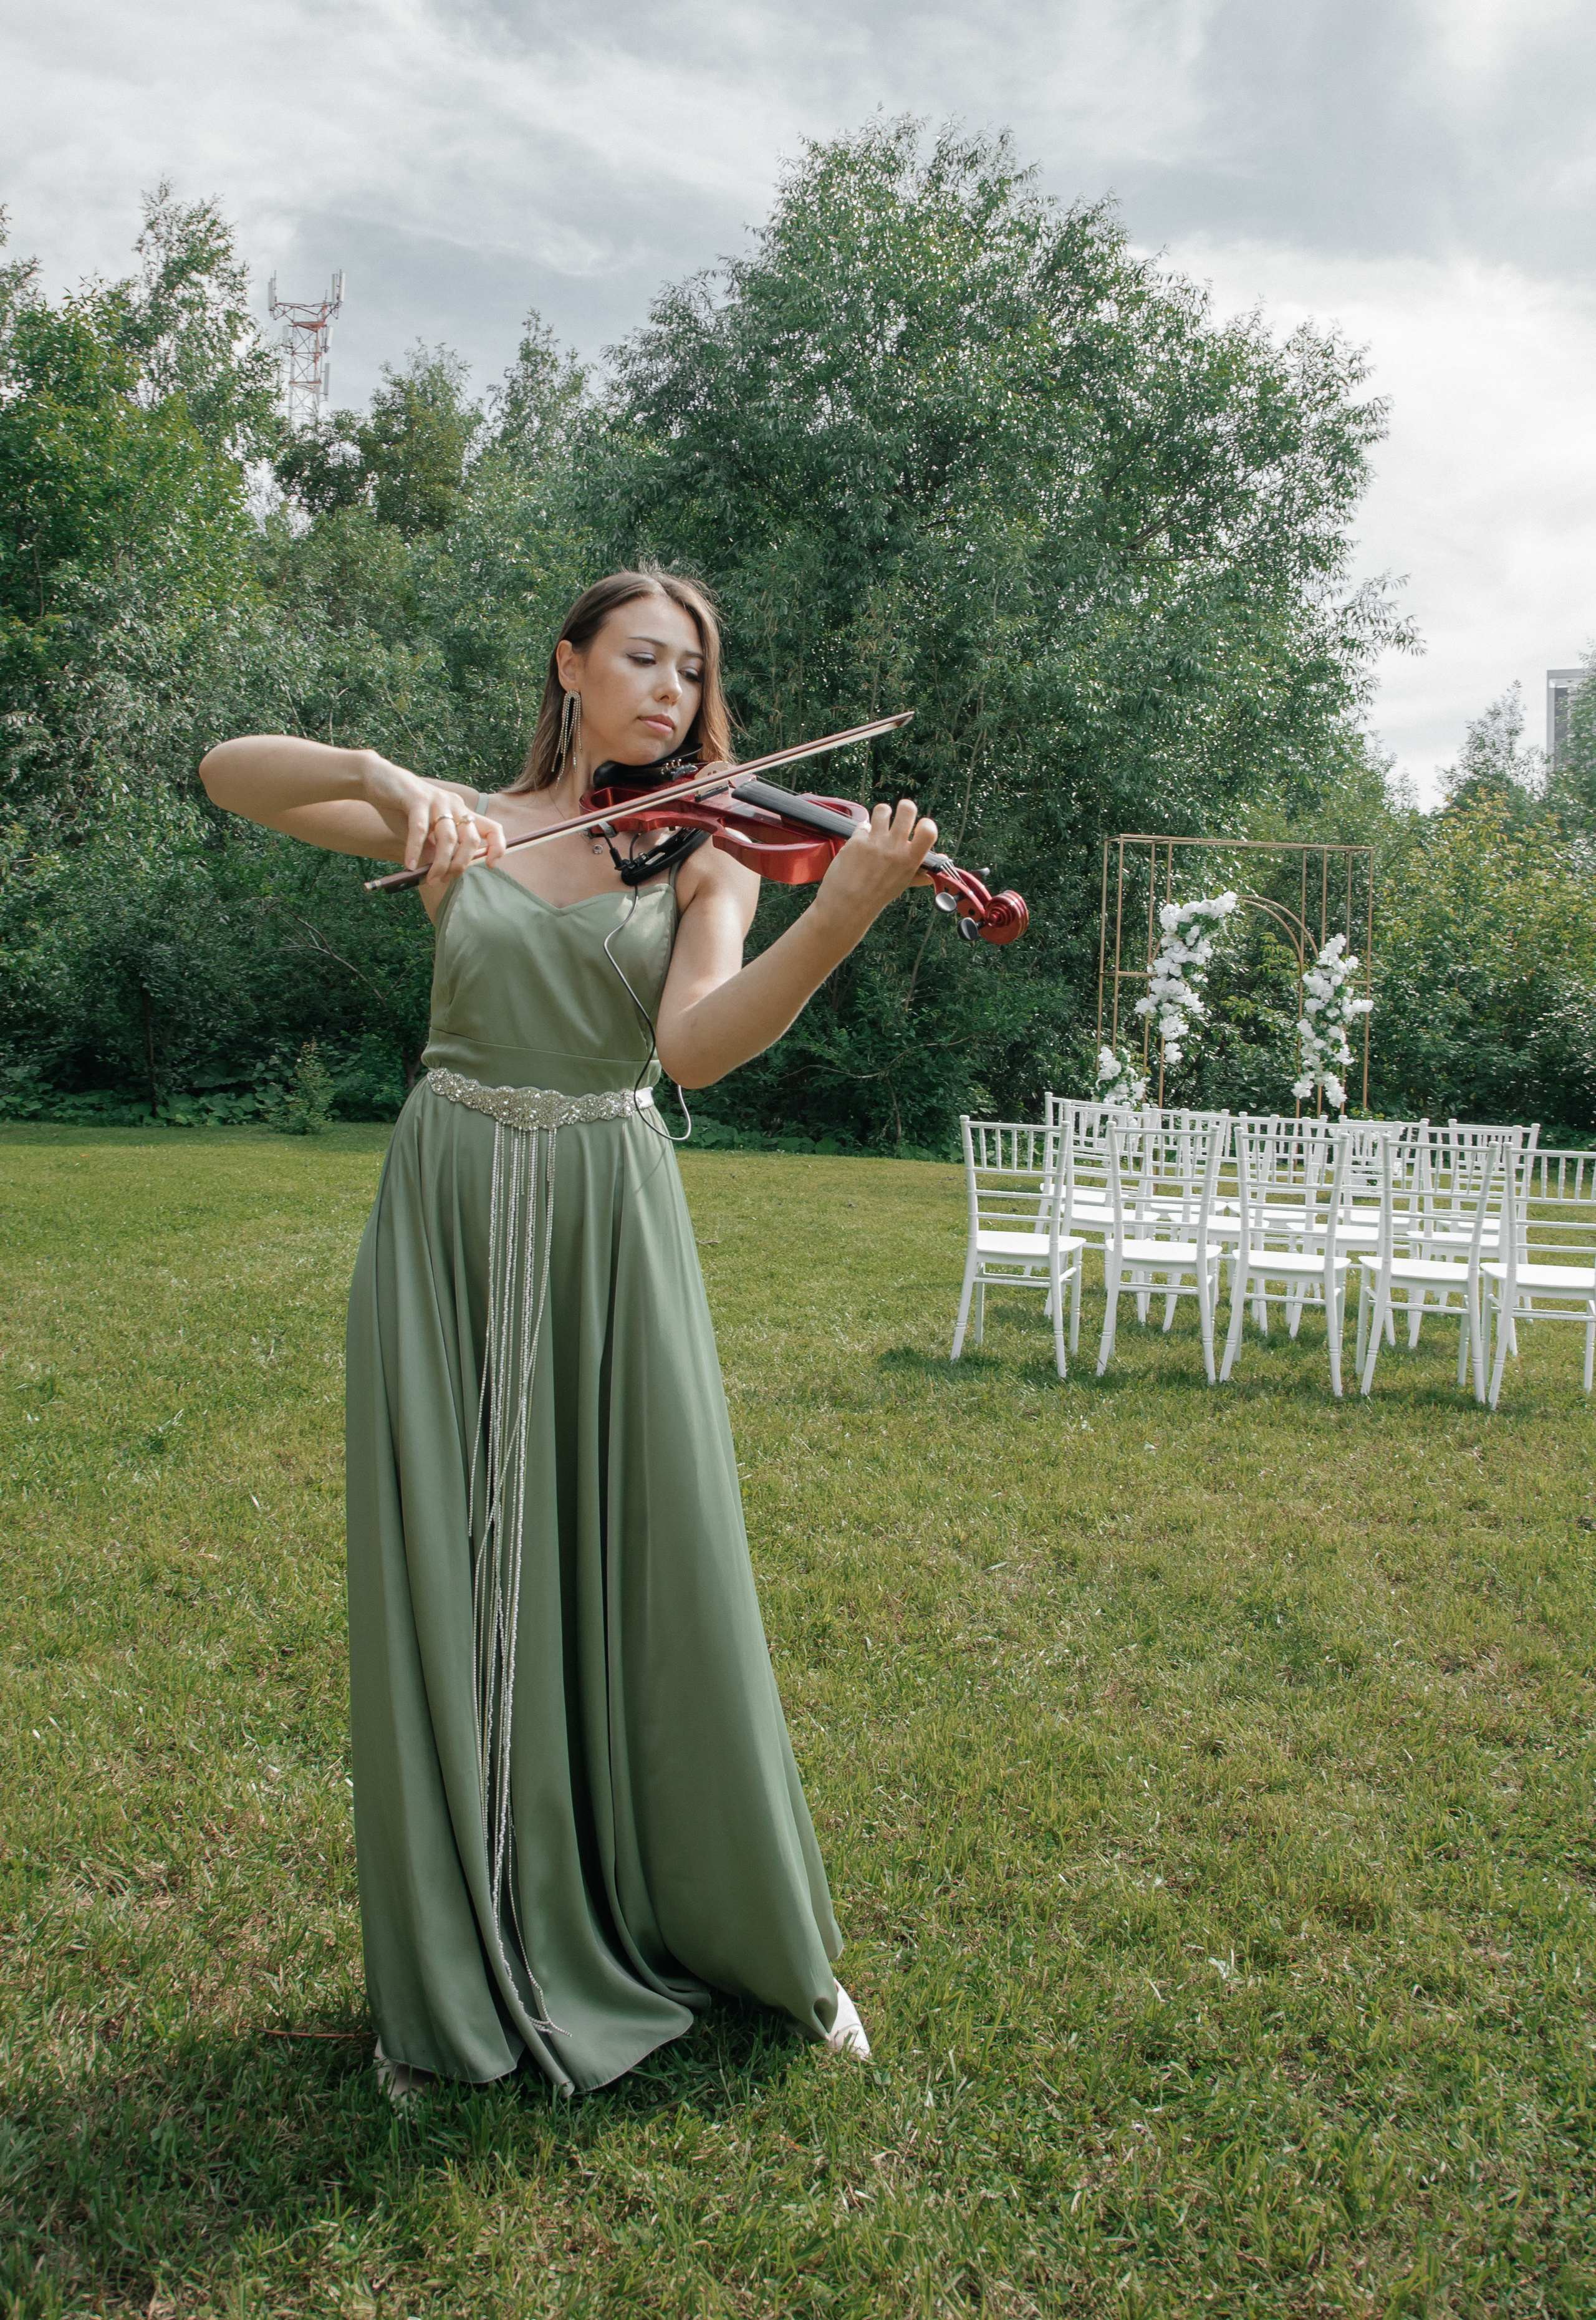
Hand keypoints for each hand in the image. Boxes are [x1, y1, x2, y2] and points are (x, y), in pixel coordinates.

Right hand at [359, 753, 506, 886]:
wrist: (377, 779)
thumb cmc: (402, 809)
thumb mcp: (423, 833)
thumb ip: (434, 850)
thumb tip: (441, 875)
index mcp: (461, 812)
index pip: (491, 828)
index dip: (497, 847)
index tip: (491, 865)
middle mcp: (454, 805)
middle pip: (471, 839)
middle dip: (460, 865)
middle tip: (444, 879)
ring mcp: (437, 800)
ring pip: (448, 838)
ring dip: (440, 863)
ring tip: (429, 878)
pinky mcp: (416, 798)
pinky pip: (420, 829)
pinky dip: (415, 850)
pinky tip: (410, 865)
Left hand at [811, 798, 938, 939]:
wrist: (847, 905)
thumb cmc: (876, 895)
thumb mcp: (901, 883)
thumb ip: (919, 872)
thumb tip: (937, 867)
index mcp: (910, 860)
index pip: (929, 830)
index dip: (926, 823)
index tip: (920, 826)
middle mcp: (894, 848)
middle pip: (907, 808)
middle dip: (905, 808)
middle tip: (900, 816)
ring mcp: (875, 842)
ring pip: (883, 810)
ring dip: (882, 814)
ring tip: (879, 824)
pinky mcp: (856, 840)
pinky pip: (863, 825)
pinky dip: (863, 831)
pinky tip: (862, 843)